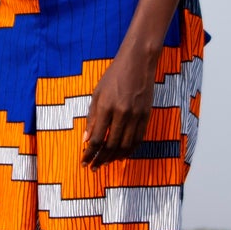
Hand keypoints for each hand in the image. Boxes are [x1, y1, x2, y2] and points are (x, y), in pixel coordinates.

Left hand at [82, 46, 156, 168]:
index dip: (89, 153)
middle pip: (111, 145)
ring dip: (114, 158)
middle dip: (100, 159)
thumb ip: (92, 117)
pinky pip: (138, 139)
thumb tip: (86, 139)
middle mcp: (122, 113)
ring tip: (106, 163)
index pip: (97, 138)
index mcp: (106, 106)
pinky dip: (129, 150)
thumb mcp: (97, 93)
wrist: (138, 62)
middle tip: (94, 168)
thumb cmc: (114, 75)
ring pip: (125, 145)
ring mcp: (136, 115)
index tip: (84, 161)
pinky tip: (122, 155)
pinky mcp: (146, 115)